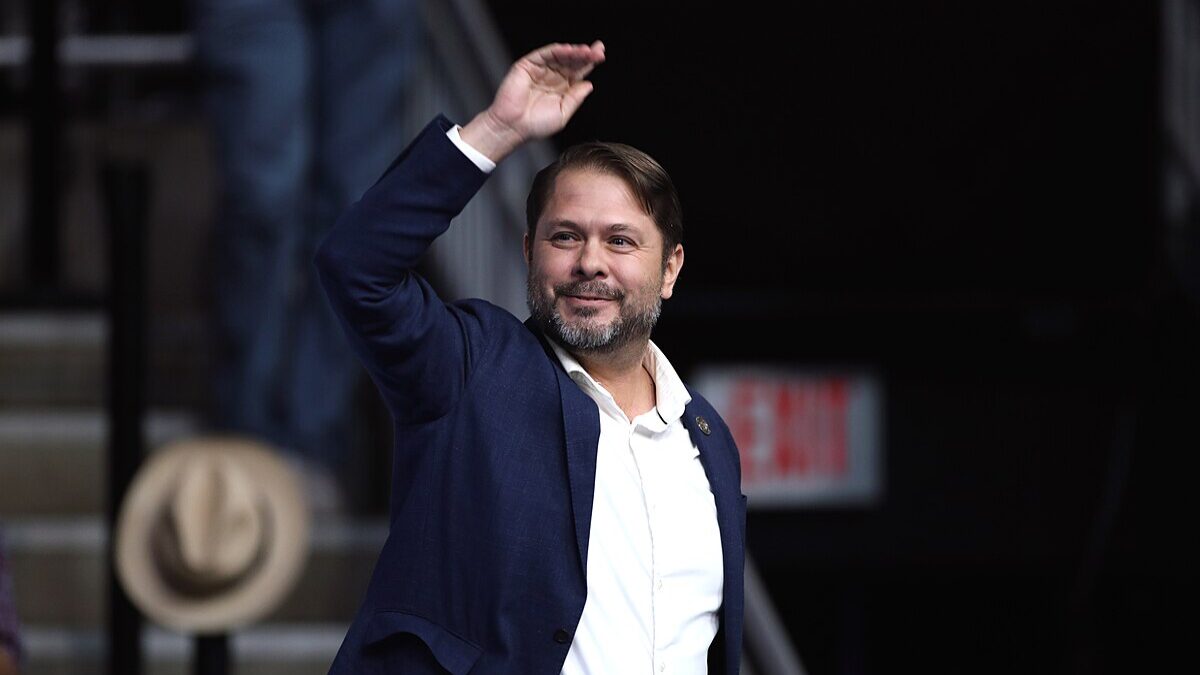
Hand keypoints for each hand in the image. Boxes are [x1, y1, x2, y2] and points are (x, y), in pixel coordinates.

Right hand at [461, 40, 605, 161]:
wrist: (513, 127)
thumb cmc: (535, 125)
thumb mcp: (563, 112)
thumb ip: (576, 98)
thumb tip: (589, 84)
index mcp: (562, 88)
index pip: (578, 71)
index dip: (590, 62)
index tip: (601, 55)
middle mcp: (552, 77)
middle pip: (572, 61)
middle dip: (585, 55)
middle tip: (597, 52)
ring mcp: (540, 70)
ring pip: (559, 56)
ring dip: (573, 52)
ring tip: (586, 51)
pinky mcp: (527, 66)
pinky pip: (544, 54)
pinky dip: (556, 51)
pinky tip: (568, 50)